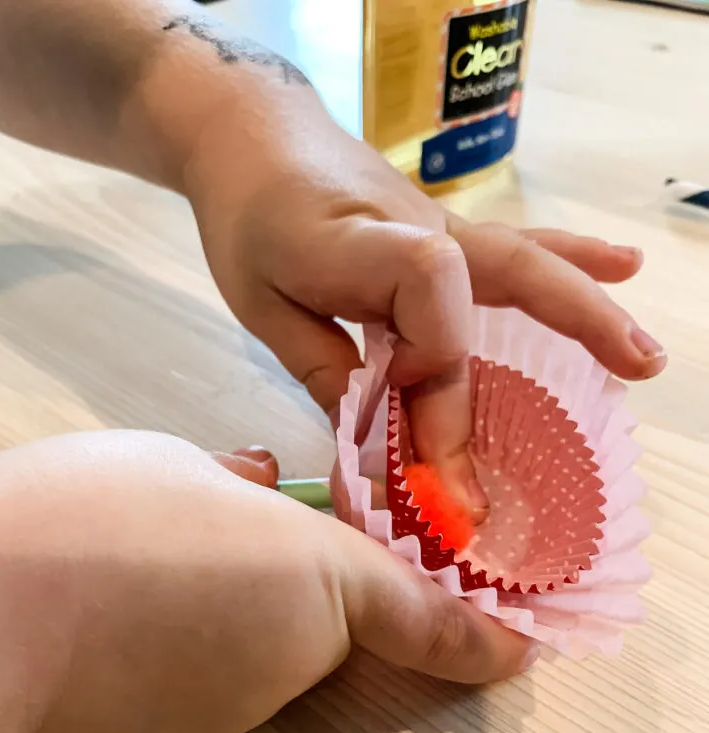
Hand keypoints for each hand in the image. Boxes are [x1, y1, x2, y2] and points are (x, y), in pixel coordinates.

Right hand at [0, 431, 537, 732]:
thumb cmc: (90, 514)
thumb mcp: (176, 468)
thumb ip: (239, 490)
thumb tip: (256, 487)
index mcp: (315, 574)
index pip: (423, 618)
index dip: (476, 639)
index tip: (518, 653)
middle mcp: (291, 653)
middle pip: (330, 626)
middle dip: (307, 589)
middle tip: (242, 538)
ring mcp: (234, 706)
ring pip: (265, 651)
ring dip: (241, 610)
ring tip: (164, 563)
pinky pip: (213, 680)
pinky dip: (197, 644)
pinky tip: (136, 606)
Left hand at [187, 86, 665, 521]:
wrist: (256, 137)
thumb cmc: (249, 222)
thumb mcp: (261, 304)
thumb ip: (321, 365)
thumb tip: (377, 436)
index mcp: (358, 245)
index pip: (429, 285)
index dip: (428, 354)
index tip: (395, 400)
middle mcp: (418, 232)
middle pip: (503, 274)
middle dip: (561, 335)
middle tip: (624, 379)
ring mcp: (442, 231)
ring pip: (524, 264)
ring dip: (587, 309)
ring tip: (643, 356)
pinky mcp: (449, 239)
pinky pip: (517, 248)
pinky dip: (572, 258)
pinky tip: (624, 266)